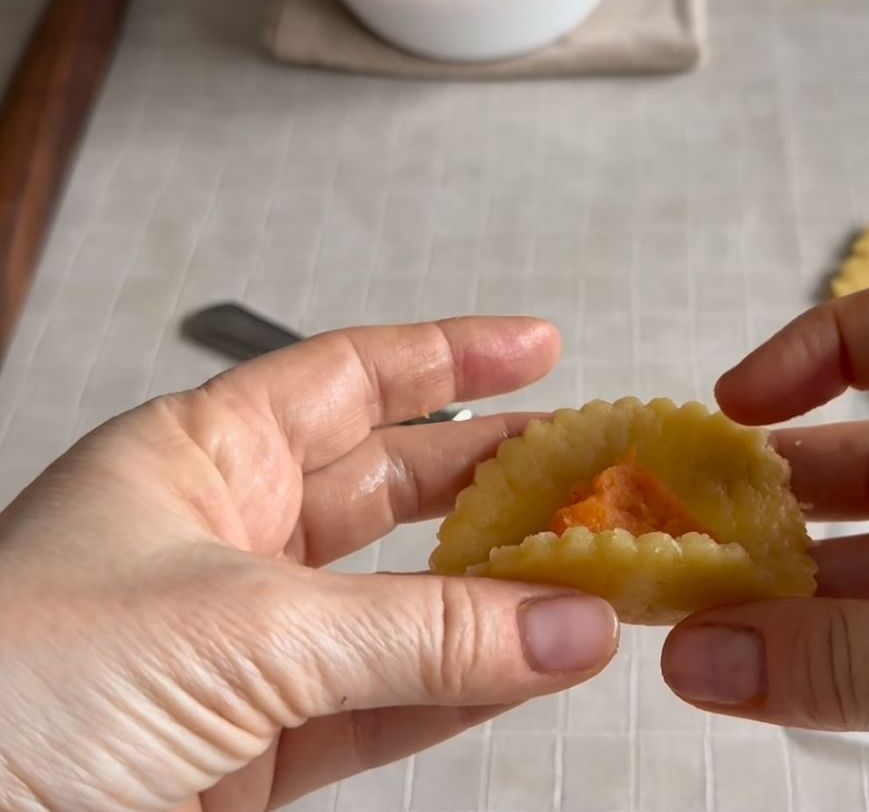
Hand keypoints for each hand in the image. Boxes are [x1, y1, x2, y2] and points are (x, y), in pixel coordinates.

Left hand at [0, 318, 617, 811]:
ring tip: (583, 582)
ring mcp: (247, 649)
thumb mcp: (239, 629)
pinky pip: (387, 705)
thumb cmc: (7, 688)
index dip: (447, 355)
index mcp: (193, 459)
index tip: (536, 346)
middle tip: (581, 466)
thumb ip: (418, 633)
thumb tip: (561, 622)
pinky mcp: (256, 749)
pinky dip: (462, 692)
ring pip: (400, 606)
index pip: (347, 378)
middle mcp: (224, 542)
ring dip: (492, 598)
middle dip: (489, 474)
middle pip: (390, 486)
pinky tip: (528, 672)